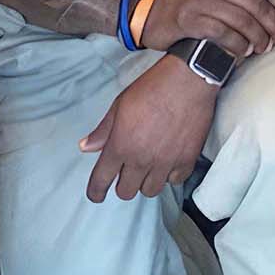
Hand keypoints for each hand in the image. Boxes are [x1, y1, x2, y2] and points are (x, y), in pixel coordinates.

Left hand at [82, 54, 217, 201]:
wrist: (188, 79)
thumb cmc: (152, 88)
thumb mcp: (120, 105)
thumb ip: (103, 130)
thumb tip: (86, 147)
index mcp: (120, 146)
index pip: (101, 181)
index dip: (96, 192)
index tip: (96, 194)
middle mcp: (141, 159)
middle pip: (126, 192)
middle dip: (123, 184)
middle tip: (127, 172)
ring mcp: (165, 162)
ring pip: (150, 191)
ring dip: (146, 181)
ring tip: (149, 166)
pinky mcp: (187, 160)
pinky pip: (175, 181)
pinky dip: (170, 174)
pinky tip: (169, 161)